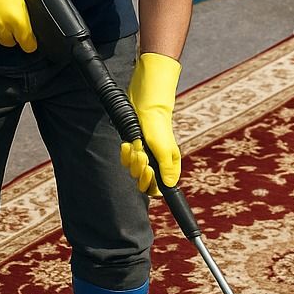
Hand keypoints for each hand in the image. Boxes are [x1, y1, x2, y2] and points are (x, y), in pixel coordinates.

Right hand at [0, 0, 36, 51]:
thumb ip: (29, 12)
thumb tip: (36, 22)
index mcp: (20, 20)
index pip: (29, 44)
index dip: (29, 42)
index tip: (28, 39)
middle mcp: (7, 27)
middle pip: (15, 42)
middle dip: (14, 34)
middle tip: (9, 21)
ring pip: (2, 41)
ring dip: (2, 34)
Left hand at [120, 52, 181, 195]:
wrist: (145, 105)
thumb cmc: (158, 127)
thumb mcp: (165, 150)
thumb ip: (167, 170)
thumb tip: (169, 187)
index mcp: (167, 167)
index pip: (158, 188)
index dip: (150, 183)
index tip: (148, 170)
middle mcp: (156, 164)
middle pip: (144, 182)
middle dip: (139, 169)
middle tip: (142, 155)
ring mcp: (144, 157)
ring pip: (133, 171)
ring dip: (132, 159)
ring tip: (136, 145)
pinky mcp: (133, 149)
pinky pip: (125, 160)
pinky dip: (125, 153)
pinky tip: (127, 144)